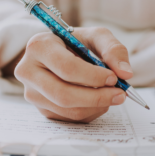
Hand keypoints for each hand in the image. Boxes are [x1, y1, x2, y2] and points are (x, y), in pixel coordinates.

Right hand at [15, 27, 132, 122]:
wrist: (60, 54)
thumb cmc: (77, 44)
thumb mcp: (96, 37)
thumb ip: (114, 50)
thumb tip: (126, 73)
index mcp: (39, 47)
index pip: (66, 68)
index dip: (93, 76)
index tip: (114, 78)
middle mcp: (28, 71)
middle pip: (63, 94)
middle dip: (97, 97)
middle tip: (120, 94)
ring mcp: (32, 93)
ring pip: (68, 110)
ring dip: (96, 106)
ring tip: (111, 95)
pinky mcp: (41, 108)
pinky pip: (69, 118)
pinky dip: (90, 112)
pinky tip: (97, 100)